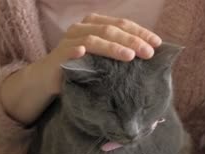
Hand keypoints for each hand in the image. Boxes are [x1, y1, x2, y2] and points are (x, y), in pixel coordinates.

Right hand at [1, 14, 160, 124]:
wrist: (48, 79)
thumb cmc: (80, 68)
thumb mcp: (102, 58)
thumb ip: (119, 52)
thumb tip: (149, 55)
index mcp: (95, 24)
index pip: (122, 24)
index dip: (140, 32)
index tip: (157, 43)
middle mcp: (82, 27)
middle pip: (111, 29)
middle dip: (132, 40)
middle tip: (149, 53)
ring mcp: (70, 40)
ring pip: (95, 38)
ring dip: (113, 47)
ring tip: (130, 56)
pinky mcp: (59, 55)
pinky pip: (70, 51)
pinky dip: (78, 50)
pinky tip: (84, 52)